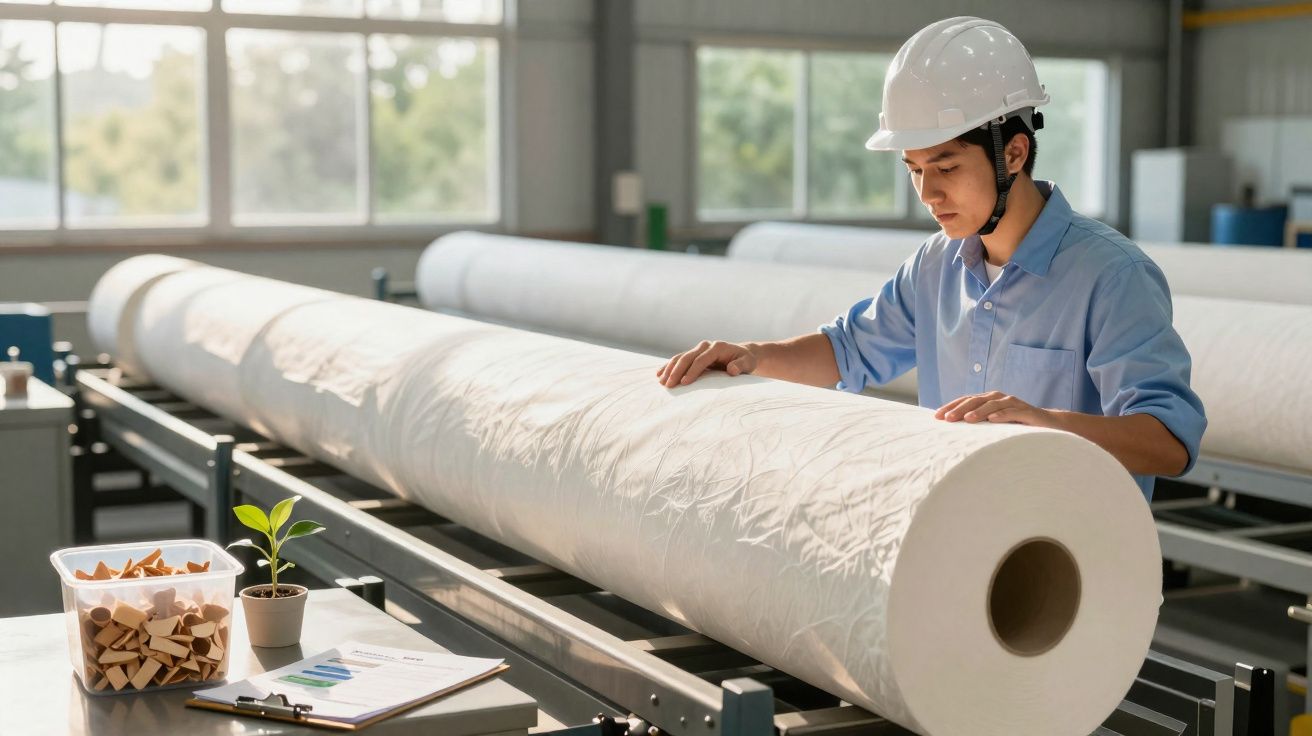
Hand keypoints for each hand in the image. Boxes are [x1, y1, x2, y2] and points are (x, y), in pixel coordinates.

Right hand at [657, 340, 756, 387]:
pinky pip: (679, 359)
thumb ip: (740, 366)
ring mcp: (698, 349)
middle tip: (668, 385)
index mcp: (717, 347)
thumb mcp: (748, 363)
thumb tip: (731, 370)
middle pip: (687, 357)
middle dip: (676, 371)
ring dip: (669, 369)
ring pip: (680, 357)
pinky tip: (659, 374)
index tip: (684, 383)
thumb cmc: (746, 361)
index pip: (701, 359)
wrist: (742, 354)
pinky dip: (668, 366)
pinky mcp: (694, 354)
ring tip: (661, 382)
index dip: (692, 371)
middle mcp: (706, 346)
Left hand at [934, 391, 1057, 426]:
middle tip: (947, 419)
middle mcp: (998, 398)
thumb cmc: (1015, 426)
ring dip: (979, 411)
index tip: (937, 417)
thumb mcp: (993, 424)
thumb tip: (952, 431)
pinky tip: (993, 420)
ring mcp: (1012, 403)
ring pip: (992, 405)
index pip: (965, 400)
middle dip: (960, 409)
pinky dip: (1002, 415)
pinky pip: (1012, 412)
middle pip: (975, 400)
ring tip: (967, 419)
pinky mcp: (1025, 411)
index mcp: (988, 399)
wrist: (1047, 424)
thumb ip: (977, 423)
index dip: (951, 406)